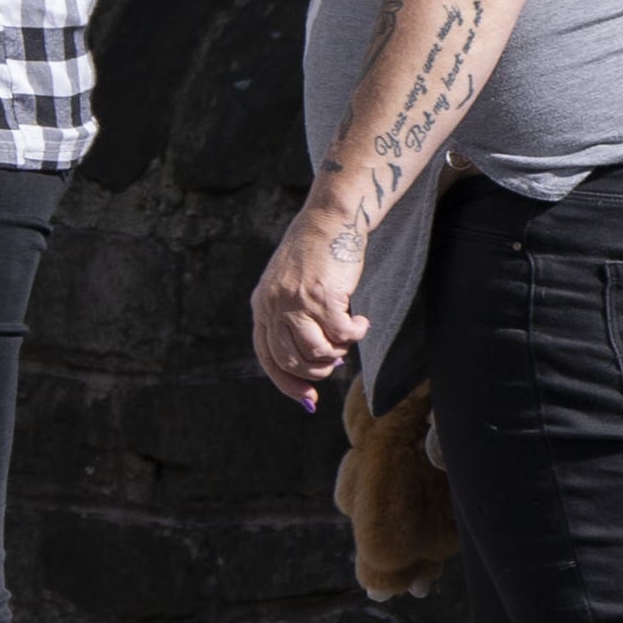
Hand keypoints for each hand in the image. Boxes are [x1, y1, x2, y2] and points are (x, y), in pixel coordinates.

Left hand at [250, 200, 371, 404]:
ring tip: (347, 334)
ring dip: (338, 352)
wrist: (328, 223)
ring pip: (318, 353)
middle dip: (318, 371)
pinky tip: (360, 321)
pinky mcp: (322, 297)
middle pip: (293, 361)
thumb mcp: (288, 288)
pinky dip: (356, 333)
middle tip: (337, 361)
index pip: (268, 358)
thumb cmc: (314, 259)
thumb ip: (291, 321)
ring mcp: (296, 302)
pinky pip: (343, 334)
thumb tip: (318, 364)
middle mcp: (273, 306)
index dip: (287, 383)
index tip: (309, 399)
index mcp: (261, 307)